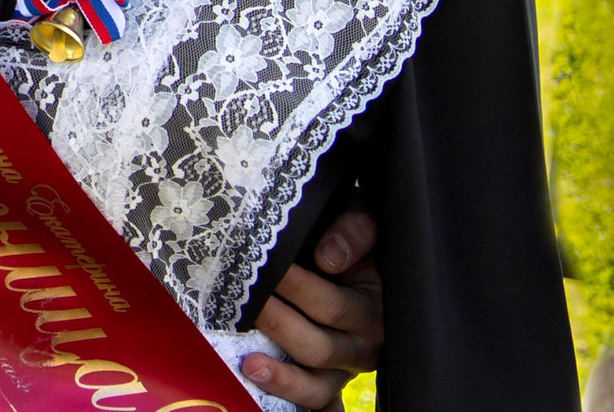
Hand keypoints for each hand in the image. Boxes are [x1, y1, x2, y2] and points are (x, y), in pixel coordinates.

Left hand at [247, 208, 381, 408]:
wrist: (358, 256)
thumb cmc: (350, 236)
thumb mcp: (360, 219)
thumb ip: (354, 230)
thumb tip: (328, 257)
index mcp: (373, 307)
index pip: (332, 306)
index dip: (297, 289)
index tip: (265, 268)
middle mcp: (364, 345)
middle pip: (317, 346)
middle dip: (275, 322)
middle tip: (240, 299)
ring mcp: (344, 370)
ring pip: (316, 384)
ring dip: (281, 375)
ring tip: (248, 362)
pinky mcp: (328, 385)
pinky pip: (317, 405)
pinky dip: (293, 400)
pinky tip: (263, 388)